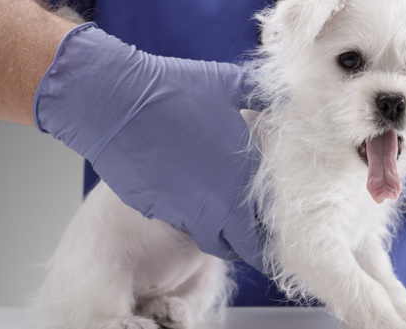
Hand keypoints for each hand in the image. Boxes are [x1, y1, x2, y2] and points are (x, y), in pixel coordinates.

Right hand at [34, 23, 263, 267]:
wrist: (116, 102)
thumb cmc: (176, 89)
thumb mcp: (232, 83)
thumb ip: (266, 96)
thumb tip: (288, 97)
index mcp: (247, 174)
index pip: (275, 222)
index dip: (280, 228)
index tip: (281, 226)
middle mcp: (222, 203)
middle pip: (249, 248)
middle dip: (256, 247)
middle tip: (258, 237)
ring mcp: (189, 213)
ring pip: (216, 244)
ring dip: (226, 238)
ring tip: (228, 224)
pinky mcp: (160, 213)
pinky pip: (185, 228)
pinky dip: (193, 222)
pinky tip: (191, 202)